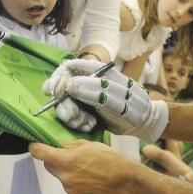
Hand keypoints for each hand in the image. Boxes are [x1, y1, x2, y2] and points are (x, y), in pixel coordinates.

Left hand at [30, 140, 135, 193]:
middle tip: (69, 156)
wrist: (123, 181)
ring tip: (85, 169)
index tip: (35, 146)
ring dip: (66, 171)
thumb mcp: (89, 145)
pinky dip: (74, 181)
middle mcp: (64, 176)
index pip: (40, 153)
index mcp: (66, 160)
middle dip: (54, 159)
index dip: (35, 148)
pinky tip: (88, 178)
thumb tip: (57, 145)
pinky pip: (68, 185)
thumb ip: (70, 146)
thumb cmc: (108, 159)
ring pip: (60, 176)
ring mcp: (68, 188)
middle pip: (49, 165)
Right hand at [43, 59, 168, 141]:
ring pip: (66, 105)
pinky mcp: (84, 111)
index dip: (57, 78)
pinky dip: (79, 123)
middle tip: (72, 117)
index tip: (51, 91)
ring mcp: (84, 97)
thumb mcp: (117, 97)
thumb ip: (94, 90)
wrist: (141, 122)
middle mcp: (87, 82)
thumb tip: (69, 85)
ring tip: (86, 123)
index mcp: (95, 72)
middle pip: (64, 89)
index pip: (69, 68)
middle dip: (65, 105)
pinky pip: (74, 116)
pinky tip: (90, 125)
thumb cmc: (132, 105)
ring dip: (73, 116)